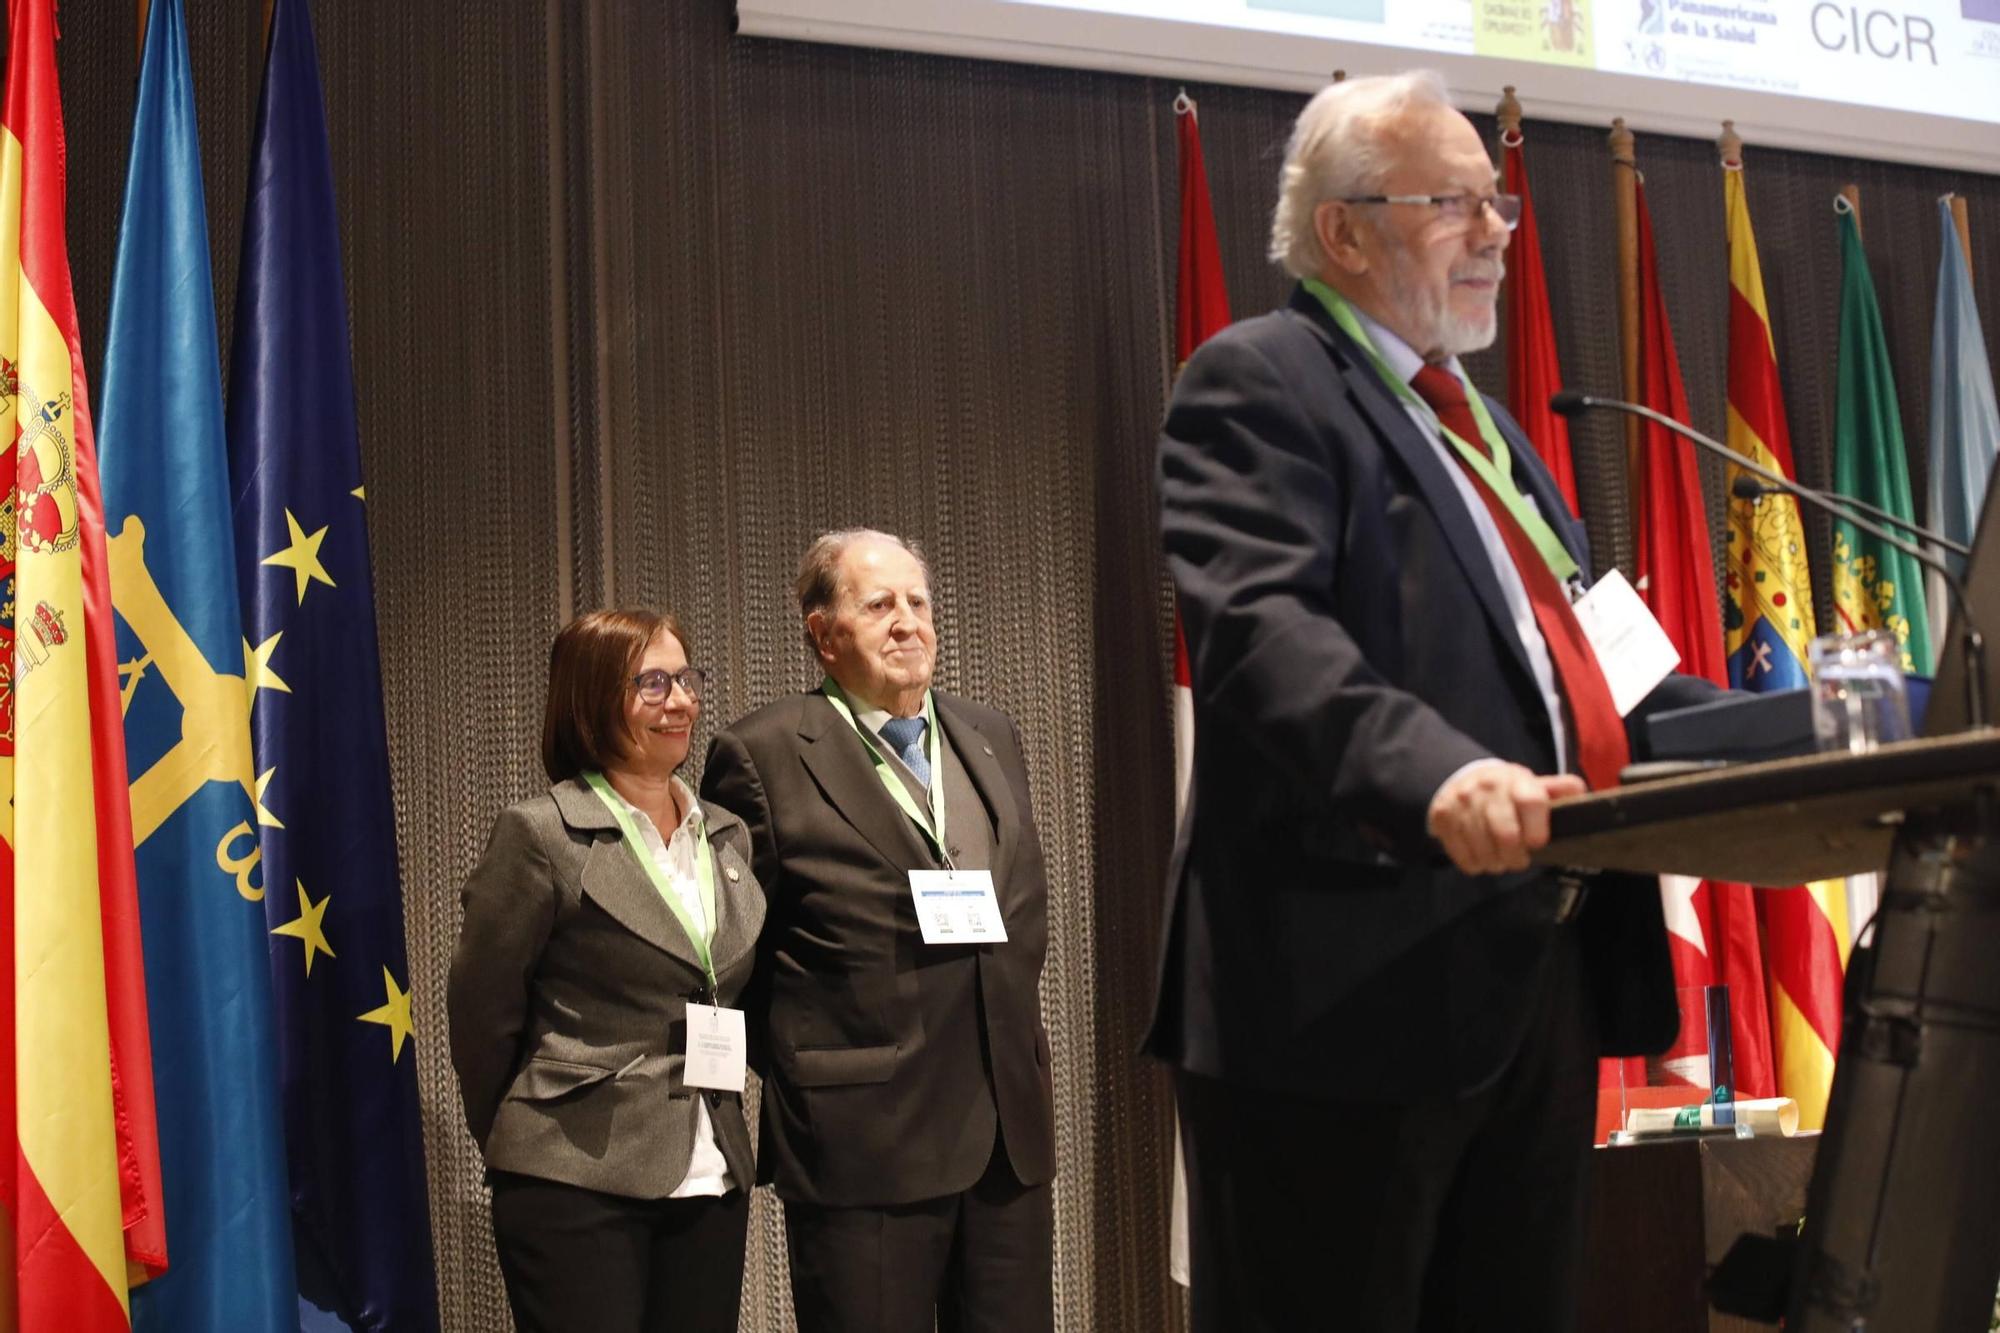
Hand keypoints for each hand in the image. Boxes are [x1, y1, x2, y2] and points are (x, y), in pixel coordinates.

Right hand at [1426, 761, 1586, 875]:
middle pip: (1505, 833)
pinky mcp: (1441, 816)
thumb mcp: (1533, 785)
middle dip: (1515, 857)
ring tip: (1499, 861)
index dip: (1537, 828)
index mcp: (1516, 779)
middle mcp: (1486, 787)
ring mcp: (1461, 801)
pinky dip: (1474, 864)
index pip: (1531, 801)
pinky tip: (1481, 859)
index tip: (1537, 844)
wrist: (1462, 779)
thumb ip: (1558, 790)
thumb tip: (1580, 792)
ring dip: (1494, 863)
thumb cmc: (1508, 791)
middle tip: (1518, 861)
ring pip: (1482, 847)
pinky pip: (1460, 853)